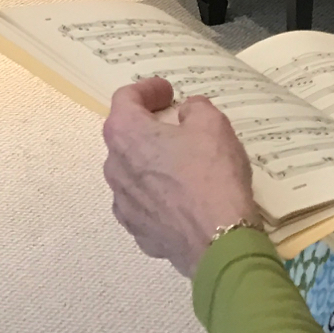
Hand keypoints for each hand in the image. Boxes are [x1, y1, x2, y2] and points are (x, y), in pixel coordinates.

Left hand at [101, 78, 259, 276]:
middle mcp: (115, 168)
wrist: (219, 243)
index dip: (147, 89)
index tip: (168, 91)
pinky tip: (179, 193)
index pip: (125, 99)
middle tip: (173, 120)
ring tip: (179, 158)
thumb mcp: (213, 125)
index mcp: (126, 135)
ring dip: (150, 159)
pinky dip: (157, 191)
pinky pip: (143, 201)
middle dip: (147, 123)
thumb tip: (187, 111)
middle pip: (124, 135)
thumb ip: (195, 108)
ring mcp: (123, 203)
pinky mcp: (138, 230)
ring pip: (131, 171)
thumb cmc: (212, 176)